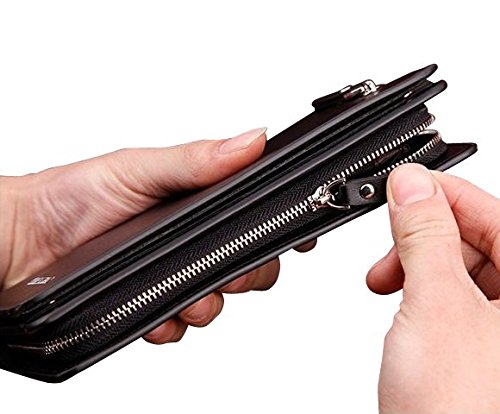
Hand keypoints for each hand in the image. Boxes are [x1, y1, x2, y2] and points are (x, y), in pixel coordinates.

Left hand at [0, 128, 314, 343]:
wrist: (25, 240)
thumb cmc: (74, 194)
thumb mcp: (139, 168)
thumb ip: (197, 159)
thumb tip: (253, 139)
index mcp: (196, 200)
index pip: (254, 213)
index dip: (279, 227)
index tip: (298, 237)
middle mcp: (190, 238)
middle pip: (247, 264)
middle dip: (251, 274)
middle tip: (234, 272)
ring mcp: (172, 274)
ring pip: (218, 301)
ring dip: (212, 305)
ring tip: (191, 298)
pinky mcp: (151, 305)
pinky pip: (179, 326)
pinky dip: (175, 325)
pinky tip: (161, 315)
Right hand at [367, 164, 499, 412]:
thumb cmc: (460, 413)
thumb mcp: (435, 306)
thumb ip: (424, 236)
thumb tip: (411, 185)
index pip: (494, 212)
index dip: (442, 193)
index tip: (401, 186)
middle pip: (477, 237)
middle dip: (423, 236)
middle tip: (389, 246)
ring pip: (461, 265)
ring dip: (416, 264)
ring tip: (386, 281)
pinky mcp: (482, 342)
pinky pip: (452, 294)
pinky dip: (420, 290)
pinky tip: (399, 300)